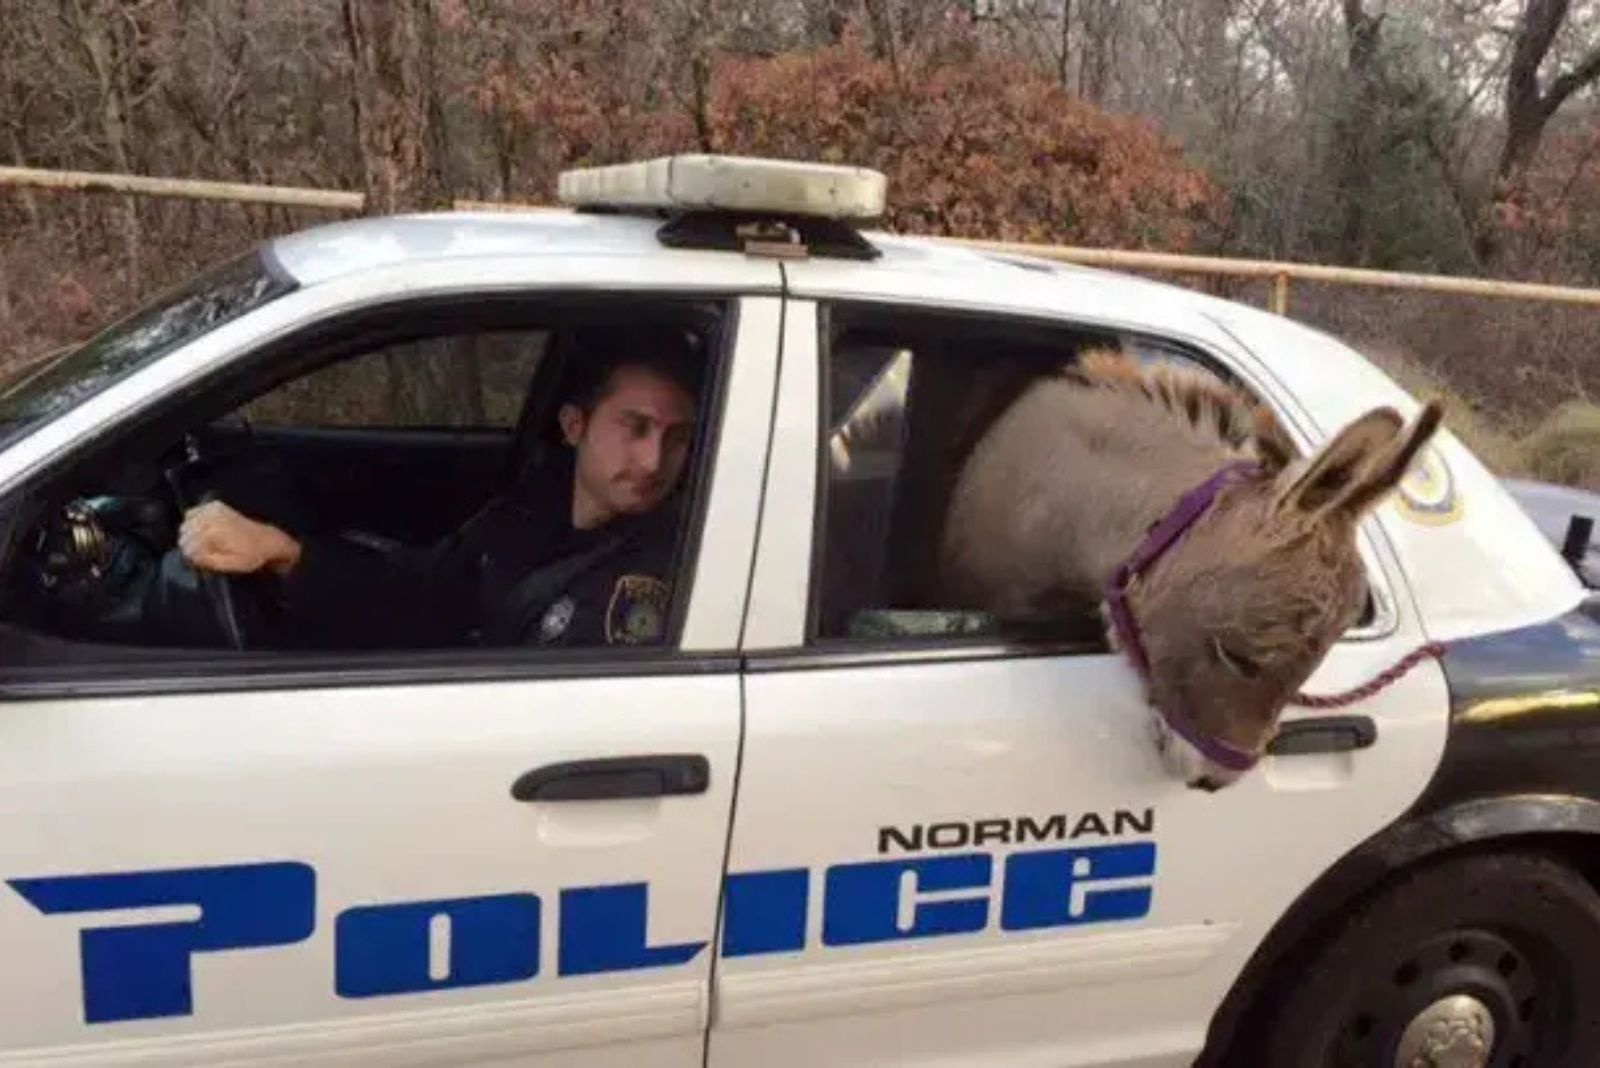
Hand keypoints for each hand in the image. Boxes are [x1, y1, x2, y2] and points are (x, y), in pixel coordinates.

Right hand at [178, 500, 300, 575]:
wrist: (267, 540)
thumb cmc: (251, 555)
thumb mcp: (231, 565)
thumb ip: (208, 561)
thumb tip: (191, 555)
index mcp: (213, 533)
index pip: (187, 546)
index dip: (190, 556)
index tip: (198, 560)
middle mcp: (211, 518)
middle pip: (185, 533)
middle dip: (190, 544)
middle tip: (202, 553)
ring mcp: (213, 509)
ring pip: (186, 523)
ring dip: (190, 534)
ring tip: (203, 543)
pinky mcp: (215, 505)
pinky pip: (192, 513)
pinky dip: (193, 522)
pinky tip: (203, 530)